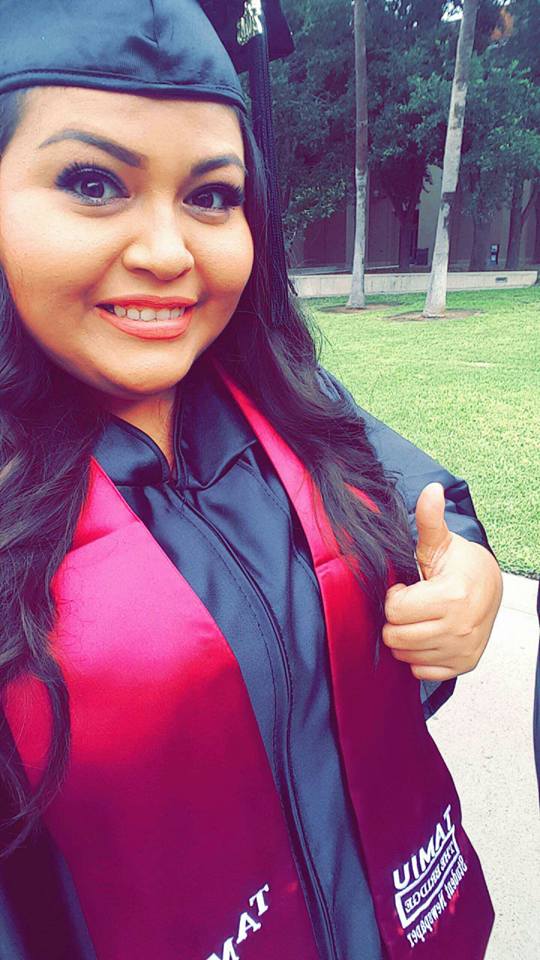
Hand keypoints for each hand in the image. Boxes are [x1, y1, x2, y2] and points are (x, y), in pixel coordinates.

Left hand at [382, 482, 502, 681]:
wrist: (491, 588)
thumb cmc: (460, 565)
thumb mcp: (442, 542)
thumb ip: (430, 520)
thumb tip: (431, 490)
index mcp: (452, 595)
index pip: (394, 610)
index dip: (394, 597)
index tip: (406, 587)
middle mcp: (460, 627)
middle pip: (396, 636)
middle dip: (395, 620)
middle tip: (410, 604)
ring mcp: (462, 649)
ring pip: (405, 655)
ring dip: (405, 638)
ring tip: (419, 618)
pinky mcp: (463, 665)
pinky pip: (421, 671)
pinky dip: (419, 656)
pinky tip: (428, 635)